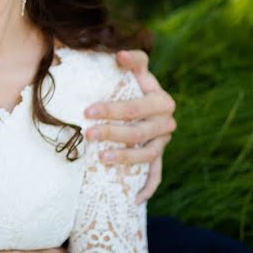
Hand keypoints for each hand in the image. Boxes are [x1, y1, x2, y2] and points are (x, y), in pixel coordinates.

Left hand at [84, 49, 176, 202]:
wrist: (143, 101)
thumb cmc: (131, 84)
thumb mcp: (132, 69)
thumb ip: (130, 59)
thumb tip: (117, 53)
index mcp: (160, 98)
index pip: (137, 102)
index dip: (114, 104)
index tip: (90, 105)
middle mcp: (166, 121)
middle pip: (139, 129)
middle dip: (112, 130)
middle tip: (87, 129)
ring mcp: (163, 141)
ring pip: (146, 154)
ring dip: (124, 157)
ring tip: (99, 158)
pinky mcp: (158, 157)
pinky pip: (156, 175)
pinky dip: (148, 188)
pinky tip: (134, 199)